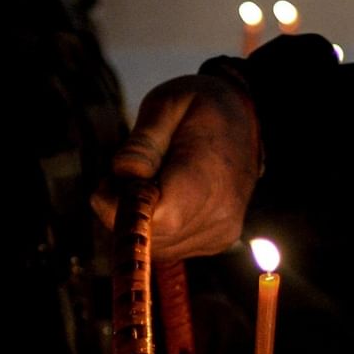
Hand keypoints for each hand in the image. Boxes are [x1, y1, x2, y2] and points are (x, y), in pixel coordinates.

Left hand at [90, 74, 259, 259]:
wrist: (244, 119)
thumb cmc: (201, 107)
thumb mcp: (166, 105)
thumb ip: (142, 142)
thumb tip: (123, 174)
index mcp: (207, 178)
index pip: (157, 218)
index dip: (121, 208)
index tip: (110, 180)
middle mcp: (220, 215)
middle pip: (153, 237)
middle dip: (124, 212)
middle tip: (124, 175)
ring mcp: (221, 233)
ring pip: (158, 247)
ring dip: (140, 220)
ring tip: (147, 181)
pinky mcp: (218, 241)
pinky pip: (172, 247)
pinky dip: (157, 227)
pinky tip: (164, 197)